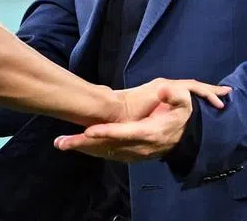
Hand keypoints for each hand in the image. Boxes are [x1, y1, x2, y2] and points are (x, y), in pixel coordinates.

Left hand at [54, 80, 229, 162]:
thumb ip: (176, 96)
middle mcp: (139, 147)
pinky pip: (107, 154)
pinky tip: (75, 145)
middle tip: (62, 142)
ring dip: (83, 149)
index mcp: (150, 132)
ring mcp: (133, 154)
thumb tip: (164, 91)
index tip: (88, 131)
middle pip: (108, 146)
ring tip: (62, 143)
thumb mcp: (185, 104)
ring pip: (104, 152)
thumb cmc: (179, 117)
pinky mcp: (129, 156)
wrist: (185, 140)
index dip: (107, 132)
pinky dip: (91, 151)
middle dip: (84, 144)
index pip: (125, 133)